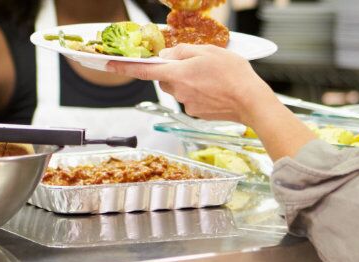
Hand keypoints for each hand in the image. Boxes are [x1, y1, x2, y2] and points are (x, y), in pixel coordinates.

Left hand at [106, 44, 275, 123]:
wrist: (250, 101)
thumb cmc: (233, 74)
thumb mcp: (208, 51)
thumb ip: (183, 51)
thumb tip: (168, 55)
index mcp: (178, 73)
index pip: (144, 70)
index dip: (123, 67)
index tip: (108, 64)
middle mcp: (178, 91)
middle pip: (164, 78)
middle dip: (173, 71)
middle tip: (195, 65)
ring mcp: (186, 104)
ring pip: (178, 88)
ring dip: (188, 81)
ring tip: (211, 78)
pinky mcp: (195, 113)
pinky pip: (190, 98)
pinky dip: (198, 92)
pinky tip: (214, 90)